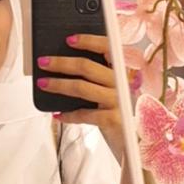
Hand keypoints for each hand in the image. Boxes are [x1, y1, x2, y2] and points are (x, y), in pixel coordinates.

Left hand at [37, 33, 125, 156]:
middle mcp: (122, 83)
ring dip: (59, 84)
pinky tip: (57, 115)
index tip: (69, 39)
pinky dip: (68, 115)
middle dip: (61, 63)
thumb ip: (99, 81)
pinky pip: (84, 114)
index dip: (88, 41)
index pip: (108, 48)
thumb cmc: (123, 116)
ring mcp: (119, 101)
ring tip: (43, 84)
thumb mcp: (115, 94)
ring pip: (82, 87)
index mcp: (123, 73)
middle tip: (44, 62)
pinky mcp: (113, 119)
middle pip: (87, 66)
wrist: (140, 144)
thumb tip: (68, 70)